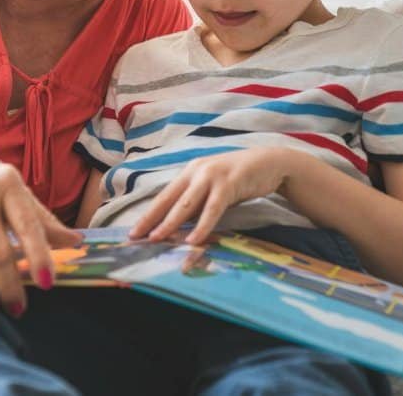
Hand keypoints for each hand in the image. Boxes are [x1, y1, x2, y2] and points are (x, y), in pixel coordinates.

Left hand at [130, 147, 296, 243]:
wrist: (269, 162)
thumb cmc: (238, 179)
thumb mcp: (212, 189)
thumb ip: (197, 203)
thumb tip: (178, 227)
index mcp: (189, 173)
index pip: (163, 197)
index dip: (148, 215)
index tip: (133, 232)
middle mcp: (196, 171)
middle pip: (168, 199)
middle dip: (151, 219)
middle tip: (136, 237)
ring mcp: (211, 175)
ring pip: (186, 203)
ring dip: (170, 223)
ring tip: (157, 239)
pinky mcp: (229, 182)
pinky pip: (212, 208)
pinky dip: (202, 224)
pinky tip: (193, 239)